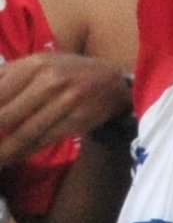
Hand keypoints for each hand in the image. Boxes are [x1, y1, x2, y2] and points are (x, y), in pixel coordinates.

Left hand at [0, 51, 127, 169]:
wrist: (111, 81)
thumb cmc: (65, 72)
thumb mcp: (36, 65)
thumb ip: (6, 78)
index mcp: (34, 64)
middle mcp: (51, 81)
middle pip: (7, 115)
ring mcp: (68, 101)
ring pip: (26, 133)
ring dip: (4, 150)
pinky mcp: (80, 120)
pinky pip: (45, 140)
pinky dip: (24, 152)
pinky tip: (10, 158)